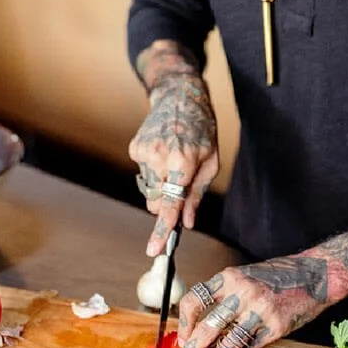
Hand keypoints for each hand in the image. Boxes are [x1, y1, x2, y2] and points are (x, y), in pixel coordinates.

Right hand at [129, 74, 218, 256]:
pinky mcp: (135, 148)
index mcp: (183, 162)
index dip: (162, 230)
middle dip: (166, 202)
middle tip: (181, 185)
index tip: (154, 250)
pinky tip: (164, 151)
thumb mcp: (212, 162)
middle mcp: (160, 157)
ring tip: (174, 160)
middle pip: (156, 202)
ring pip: (149, 189)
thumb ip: (197, 195)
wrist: (180, 97)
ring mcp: (144, 152)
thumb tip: (187, 223)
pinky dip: (153, 171)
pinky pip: (143, 174)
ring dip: (161, 184)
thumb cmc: (203, 130)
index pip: (170, 204)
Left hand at [171, 256, 328, 347]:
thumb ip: (225, 296)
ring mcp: (259, 311)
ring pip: (228, 344)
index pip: (195, 300)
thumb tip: (201, 325)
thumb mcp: (245, 275)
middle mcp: (242, 293)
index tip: (182, 338)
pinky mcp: (275, 327)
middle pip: (206, 327)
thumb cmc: (278, 275)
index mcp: (229, 277)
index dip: (184, 322)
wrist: (315, 274)